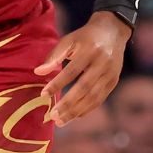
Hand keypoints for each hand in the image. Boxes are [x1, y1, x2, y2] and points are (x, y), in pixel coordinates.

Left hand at [34, 12, 130, 126]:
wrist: (112, 31)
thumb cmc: (85, 37)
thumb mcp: (69, 40)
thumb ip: (54, 56)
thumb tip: (38, 72)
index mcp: (90, 51)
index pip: (72, 71)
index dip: (58, 84)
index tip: (43, 94)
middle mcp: (102, 63)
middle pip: (84, 88)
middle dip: (68, 104)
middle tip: (53, 116)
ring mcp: (110, 74)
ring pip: (93, 97)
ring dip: (77, 111)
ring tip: (61, 121)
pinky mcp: (114, 81)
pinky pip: (100, 99)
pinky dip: (87, 109)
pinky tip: (74, 116)